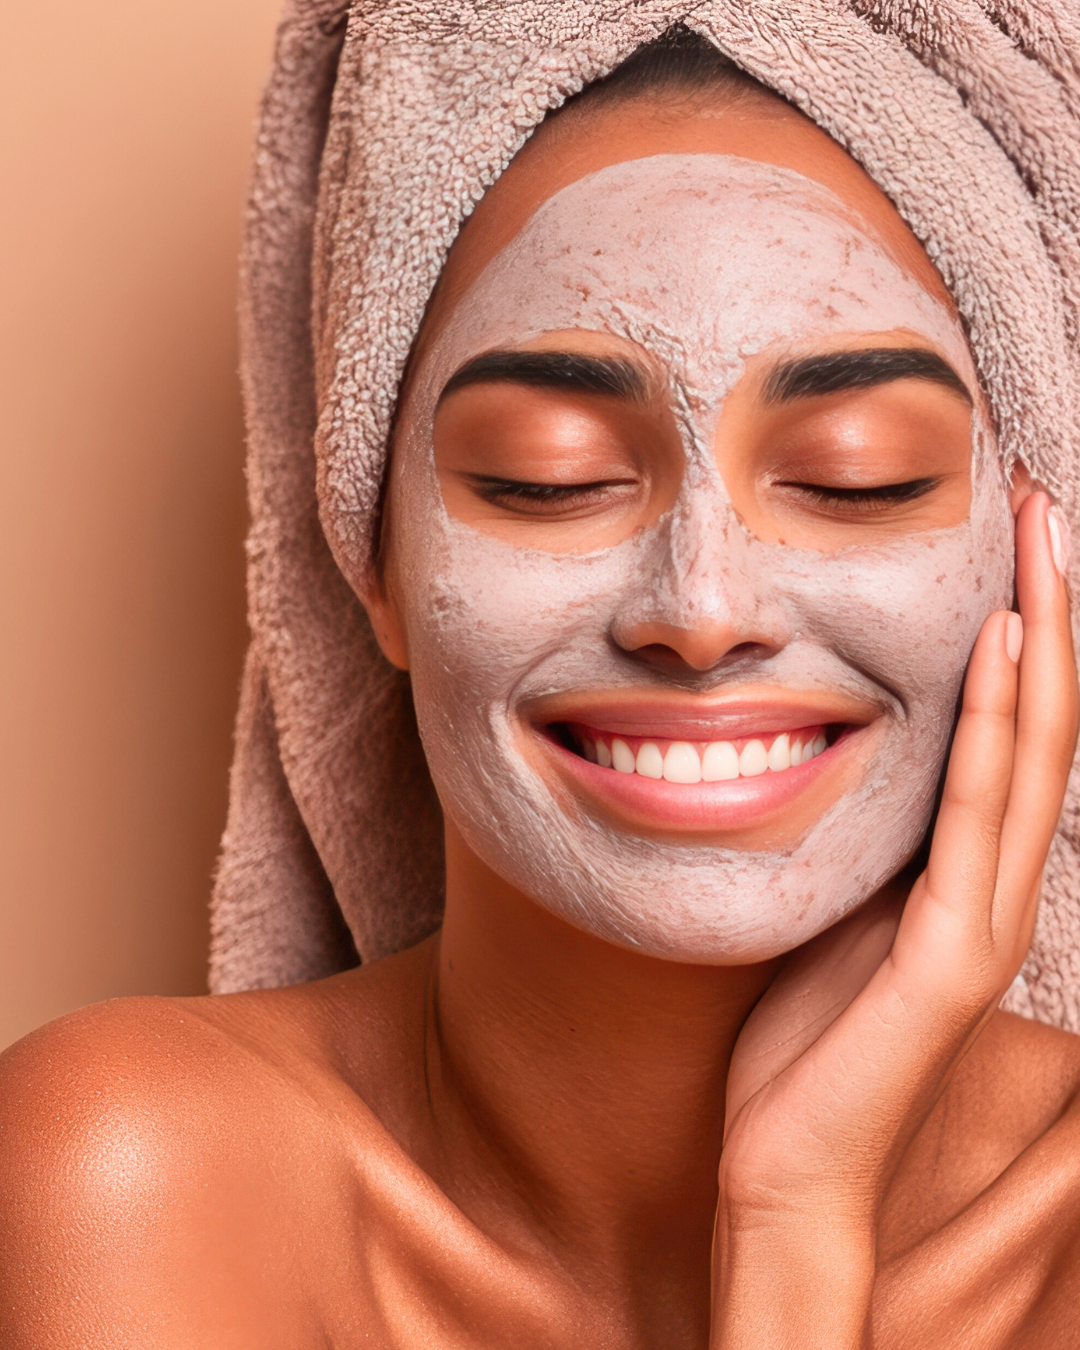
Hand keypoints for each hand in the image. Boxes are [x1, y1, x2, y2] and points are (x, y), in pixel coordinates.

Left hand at [710, 492, 1077, 1347]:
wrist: (788, 1167)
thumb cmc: (799, 1037)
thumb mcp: (828, 901)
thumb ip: (856, 833)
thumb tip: (822, 742)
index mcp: (960, 868)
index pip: (1008, 726)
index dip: (1021, 626)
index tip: (1003, 530)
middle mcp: (992, 881)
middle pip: (1043, 719)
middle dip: (1048, 603)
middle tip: (1039, 495)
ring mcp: (983, 915)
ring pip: (1034, 751)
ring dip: (1044, 637)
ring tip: (1042, 535)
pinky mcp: (954, 952)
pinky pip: (980, 816)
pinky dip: (999, 726)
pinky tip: (1003, 646)